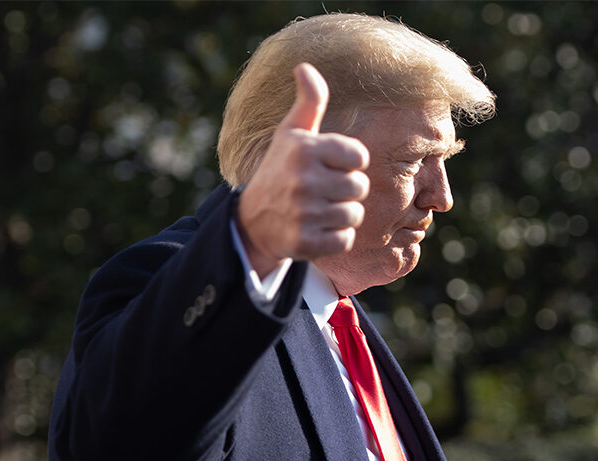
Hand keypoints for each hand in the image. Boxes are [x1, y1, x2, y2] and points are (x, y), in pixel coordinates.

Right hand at [236, 63, 369, 277]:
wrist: (252, 220)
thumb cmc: (279, 170)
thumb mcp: (290, 133)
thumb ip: (308, 102)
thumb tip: (305, 66)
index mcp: (304, 148)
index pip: (358, 157)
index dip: (348, 163)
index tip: (329, 166)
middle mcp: (303, 179)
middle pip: (359, 187)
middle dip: (346, 191)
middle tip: (323, 191)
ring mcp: (303, 212)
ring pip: (354, 215)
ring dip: (341, 215)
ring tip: (319, 210)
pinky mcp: (304, 242)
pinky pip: (344, 239)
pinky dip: (335, 238)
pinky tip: (316, 229)